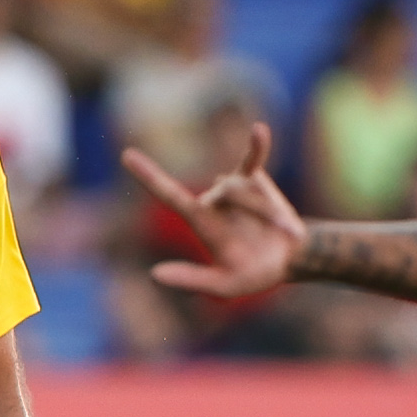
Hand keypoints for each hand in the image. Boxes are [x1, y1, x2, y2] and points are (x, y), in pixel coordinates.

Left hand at [123, 122, 304, 299]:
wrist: (289, 259)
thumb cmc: (254, 275)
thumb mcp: (222, 285)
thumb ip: (191, 279)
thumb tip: (153, 275)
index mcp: (200, 222)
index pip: (169, 195)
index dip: (148, 175)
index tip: (126, 154)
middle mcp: (211, 200)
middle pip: (227, 192)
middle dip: (257, 211)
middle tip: (278, 235)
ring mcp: (231, 186)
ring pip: (246, 188)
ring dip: (268, 210)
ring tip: (287, 231)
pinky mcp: (252, 177)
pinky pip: (252, 158)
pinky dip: (257, 146)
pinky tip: (258, 130)